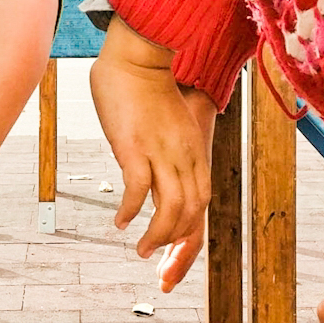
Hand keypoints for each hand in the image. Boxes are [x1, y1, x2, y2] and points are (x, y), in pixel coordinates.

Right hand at [90, 17, 214, 287]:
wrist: (138, 57)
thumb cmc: (149, 89)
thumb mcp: (171, 125)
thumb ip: (170, 150)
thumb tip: (156, 174)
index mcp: (195, 152)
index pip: (202, 205)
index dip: (191, 236)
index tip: (175, 261)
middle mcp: (185, 156)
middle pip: (191, 213)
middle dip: (176, 246)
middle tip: (155, 264)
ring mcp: (163, 153)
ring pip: (170, 208)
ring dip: (157, 236)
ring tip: (141, 250)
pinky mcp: (136, 147)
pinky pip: (139, 189)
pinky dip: (132, 211)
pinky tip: (121, 222)